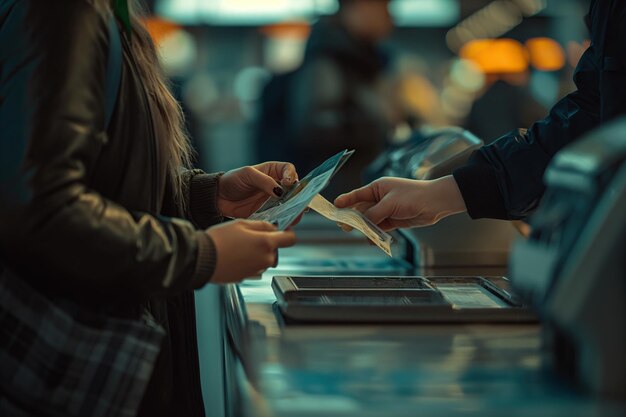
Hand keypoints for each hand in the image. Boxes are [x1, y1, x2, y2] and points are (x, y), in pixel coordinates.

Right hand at [206, 220, 296, 283]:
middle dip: (268, 244)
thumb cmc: (219, 240)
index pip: (290, 239)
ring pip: (265, 260)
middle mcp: (265, 259)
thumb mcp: (241, 224)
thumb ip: (262, 225)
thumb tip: (273, 228)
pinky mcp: (247, 278)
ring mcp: (257, 270)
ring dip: (258, 253)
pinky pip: (254, 268)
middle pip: (276, 251)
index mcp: (266, 243)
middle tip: (250, 237)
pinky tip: (235, 256)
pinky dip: (249, 262)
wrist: (202, 260)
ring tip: (239, 247)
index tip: (283, 231)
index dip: (288, 233)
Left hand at [217, 162, 297, 218]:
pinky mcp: (267, 213)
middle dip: (298, 197)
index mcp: (272, 171)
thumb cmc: (232, 180)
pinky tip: (285, 224)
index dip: (292, 175)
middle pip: (293, 190)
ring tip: (295, 217)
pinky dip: (283, 220)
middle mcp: (275, 186)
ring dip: (294, 211)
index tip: (288, 183)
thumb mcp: (248, 175)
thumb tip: (280, 191)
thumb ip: (265, 181)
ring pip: (289, 205)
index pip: (289, 170)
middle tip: (300, 204)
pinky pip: (279, 217)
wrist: (218, 197)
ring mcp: (272, 200)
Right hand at [334, 175, 466, 230]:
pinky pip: (380, 227)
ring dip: (364, 227)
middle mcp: (380, 198)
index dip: (345, 201)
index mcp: (378, 187)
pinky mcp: (394, 220)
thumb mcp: (390, 204)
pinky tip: (370, 240)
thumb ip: (374, 214)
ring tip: (354, 233)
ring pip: (370, 220)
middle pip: (361, 209)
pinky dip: (375, 234)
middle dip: (352, 217)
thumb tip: (362, 224)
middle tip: (342, 226)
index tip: (334, 207)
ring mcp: (387, 209)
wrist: (436, 203)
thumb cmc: (413, 196)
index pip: (357, 194)